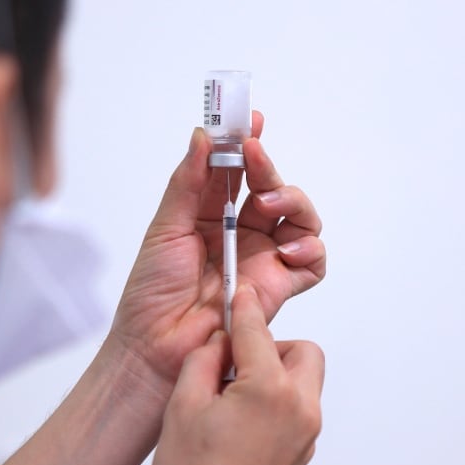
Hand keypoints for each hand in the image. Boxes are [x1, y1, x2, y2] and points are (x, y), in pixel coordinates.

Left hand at [109, 112, 325, 396]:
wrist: (156, 345)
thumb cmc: (152, 289)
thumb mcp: (166, 226)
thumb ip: (188, 181)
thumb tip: (202, 134)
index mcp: (210, 214)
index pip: (236, 170)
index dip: (246, 143)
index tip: (251, 119)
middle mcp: (241, 231)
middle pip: (272, 186)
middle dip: (267, 165)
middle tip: (254, 154)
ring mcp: (263, 257)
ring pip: (300, 217)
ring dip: (293, 200)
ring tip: (268, 204)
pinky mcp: (279, 287)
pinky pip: (312, 261)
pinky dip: (309, 248)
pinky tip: (286, 248)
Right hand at [149, 285, 324, 464]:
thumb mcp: (184, 406)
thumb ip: (204, 361)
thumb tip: (219, 341)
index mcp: (270, 392)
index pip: (258, 331)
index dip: (243, 306)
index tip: (239, 293)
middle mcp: (299, 411)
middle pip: (303, 351)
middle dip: (272, 345)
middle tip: (236, 357)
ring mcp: (305, 435)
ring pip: (303, 379)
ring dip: (275, 371)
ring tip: (233, 389)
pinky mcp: (301, 451)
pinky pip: (297, 407)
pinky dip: (276, 398)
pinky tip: (239, 413)